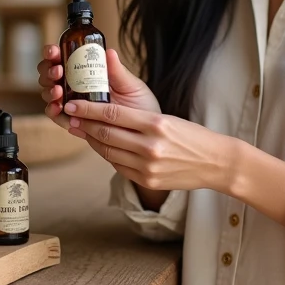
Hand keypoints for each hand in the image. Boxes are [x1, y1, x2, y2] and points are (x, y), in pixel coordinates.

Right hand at [37, 46, 160, 130]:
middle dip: (48, 71)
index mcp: (88, 71)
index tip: (54, 52)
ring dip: (49, 91)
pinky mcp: (75, 122)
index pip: (64, 58)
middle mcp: (77, 86)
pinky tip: (58, 109)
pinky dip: (54, 112)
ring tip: (58, 92)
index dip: (53, 53)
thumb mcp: (131, 86)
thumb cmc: (140, 105)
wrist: (146, 133)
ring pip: (50, 94)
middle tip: (57, 72)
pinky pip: (58, 117)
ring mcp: (74, 104)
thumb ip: (118, 72)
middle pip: (51, 75)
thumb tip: (109, 52)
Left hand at [63, 100, 231, 193]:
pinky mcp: (147, 180)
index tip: (71, 104)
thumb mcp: (167, 118)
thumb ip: (137, 117)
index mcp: (156, 123)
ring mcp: (148, 166)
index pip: (113, 114)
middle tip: (68, 116)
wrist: (215, 163)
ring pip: (108, 151)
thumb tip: (106, 110)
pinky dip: (107, 155)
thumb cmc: (191, 135)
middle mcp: (150, 146)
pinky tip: (100, 146)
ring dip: (91, 140)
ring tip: (80, 130)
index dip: (88, 109)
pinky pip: (118, 166)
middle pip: (106, 133)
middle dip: (83, 124)